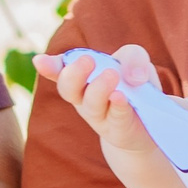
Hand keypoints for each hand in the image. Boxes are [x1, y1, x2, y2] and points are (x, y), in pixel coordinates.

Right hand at [33, 45, 187, 187]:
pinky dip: (117, 105)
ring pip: (92, 104)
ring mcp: (99, 116)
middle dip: (74, 74)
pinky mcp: (119, 129)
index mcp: (81, 77)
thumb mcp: (135, 61)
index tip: (40, 61)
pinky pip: (116, 117)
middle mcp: (84, 98)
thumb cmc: (133, 86)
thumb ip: (132, 57)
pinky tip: (120, 97)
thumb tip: (132, 76)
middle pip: (69, 89)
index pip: (60, 71)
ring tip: (111, 74)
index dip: (50, 67)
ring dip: (99, 88)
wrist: (147, 124)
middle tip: (87, 60)